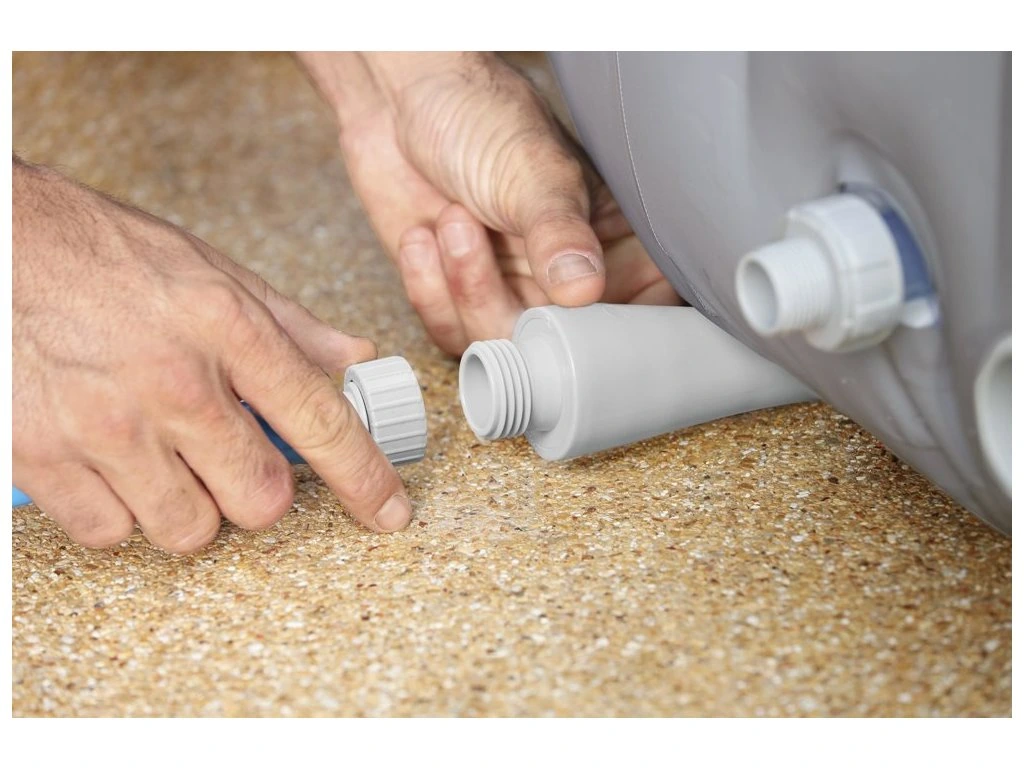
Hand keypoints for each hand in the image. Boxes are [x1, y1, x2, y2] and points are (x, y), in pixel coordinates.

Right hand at [12, 158, 411, 552]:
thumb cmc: (106, 254)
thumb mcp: (211, 270)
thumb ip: (288, 323)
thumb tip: (352, 357)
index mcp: (228, 329)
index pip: (321, 422)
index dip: (366, 479)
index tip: (390, 511)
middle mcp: (173, 383)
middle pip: (259, 500)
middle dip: (256, 491)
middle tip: (230, 457)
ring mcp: (104, 425)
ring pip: (187, 529)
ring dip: (188, 506)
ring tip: (164, 458)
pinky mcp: (40, 455)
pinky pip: (110, 532)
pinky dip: (119, 512)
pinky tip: (110, 466)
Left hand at [299, 52, 679, 354]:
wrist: (405, 100)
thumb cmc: (484, 115)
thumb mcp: (532, 172)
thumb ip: (559, 233)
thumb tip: (584, 289)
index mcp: (613, 244)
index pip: (639, 317)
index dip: (608, 335)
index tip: (566, 317)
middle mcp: (566, 278)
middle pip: (557, 350)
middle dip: (506, 304)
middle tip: (481, 238)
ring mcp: (514, 291)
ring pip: (498, 345)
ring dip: (464, 288)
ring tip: (451, 220)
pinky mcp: (460, 298)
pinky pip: (449, 332)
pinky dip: (428, 290)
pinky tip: (423, 236)